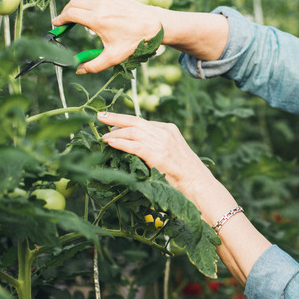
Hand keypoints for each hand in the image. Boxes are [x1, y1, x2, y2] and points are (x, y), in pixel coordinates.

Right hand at [53, 0, 162, 73]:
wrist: (155, 25)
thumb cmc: (135, 41)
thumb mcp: (114, 57)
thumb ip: (94, 65)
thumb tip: (79, 71)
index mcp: (97, 19)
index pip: (70, 14)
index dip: (60, 20)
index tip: (57, 26)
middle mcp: (100, 4)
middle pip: (74, 3)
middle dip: (66, 12)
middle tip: (65, 23)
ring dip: (77, 6)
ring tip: (77, 18)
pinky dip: (90, 2)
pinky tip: (94, 12)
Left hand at [98, 112, 212, 195]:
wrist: (198, 182)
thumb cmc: (184, 172)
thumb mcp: (171, 152)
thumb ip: (156, 145)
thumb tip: (132, 145)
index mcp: (169, 129)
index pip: (142, 121)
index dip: (125, 120)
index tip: (112, 120)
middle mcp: (165, 132)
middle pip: (135, 121)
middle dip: (116, 118)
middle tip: (100, 116)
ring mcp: (162, 143)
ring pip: (133, 132)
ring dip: (115, 133)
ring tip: (103, 136)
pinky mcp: (158, 155)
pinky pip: (134, 145)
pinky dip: (120, 143)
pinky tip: (110, 143)